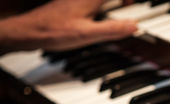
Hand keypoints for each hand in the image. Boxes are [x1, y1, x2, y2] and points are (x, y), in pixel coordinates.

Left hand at [0, 0, 136, 52]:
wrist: (30, 32)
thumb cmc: (54, 31)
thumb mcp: (87, 34)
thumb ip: (112, 29)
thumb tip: (134, 26)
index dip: (131, 1)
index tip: (139, 7)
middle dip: (124, 4)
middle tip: (133, 13)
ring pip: (103, 1)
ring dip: (114, 6)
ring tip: (122, 18)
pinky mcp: (75, 4)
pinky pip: (95, 4)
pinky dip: (104, 10)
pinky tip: (102, 22)